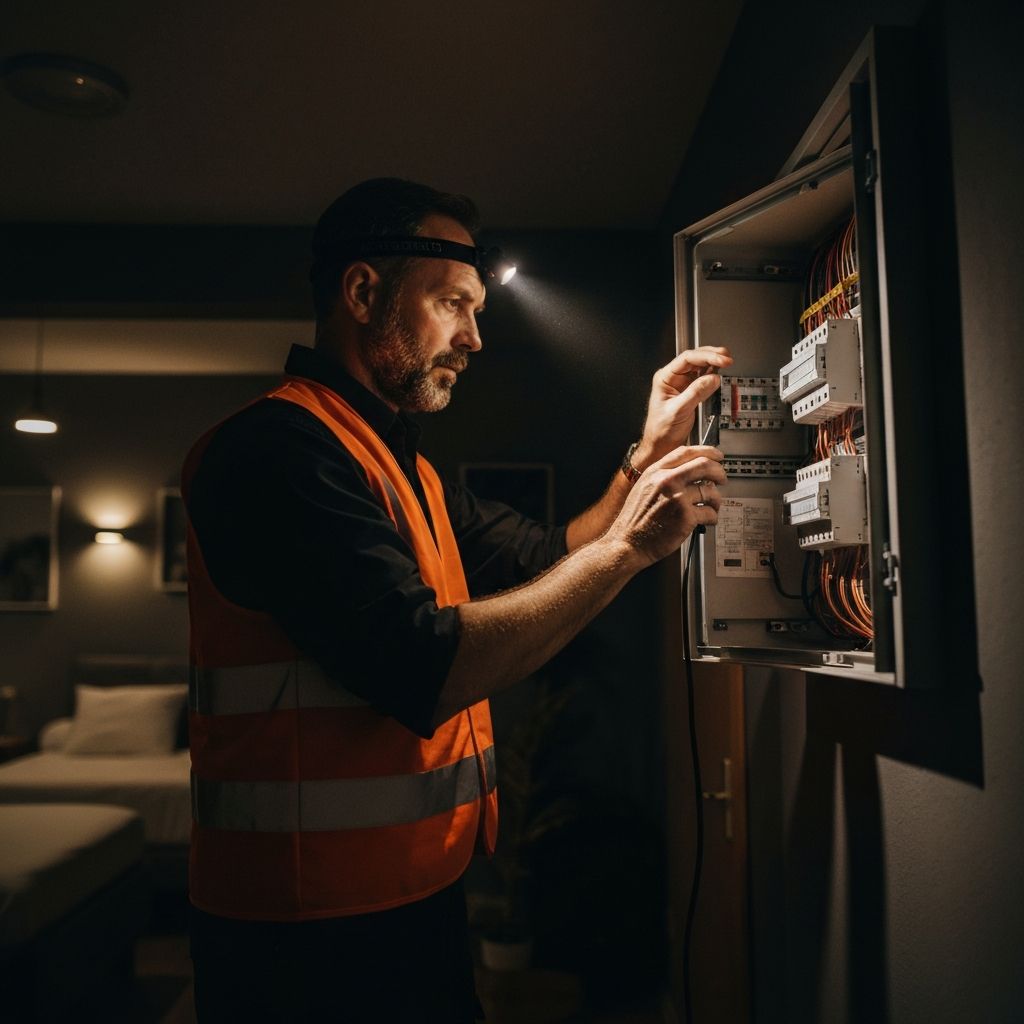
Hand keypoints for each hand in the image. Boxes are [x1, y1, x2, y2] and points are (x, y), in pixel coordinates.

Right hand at [608, 445, 725, 567]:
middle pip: (704, 465)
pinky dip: (712, 517)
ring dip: (716, 500)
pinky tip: (707, 520)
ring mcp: (677, 498)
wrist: (627, 543)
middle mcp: (667, 481)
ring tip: (712, 506)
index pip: (686, 452)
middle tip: (722, 478)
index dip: (707, 451)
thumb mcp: (643, 488)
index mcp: (656, 472)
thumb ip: (662, 476)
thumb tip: (687, 470)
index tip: (716, 456)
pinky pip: (710, 512)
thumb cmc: (634, 520)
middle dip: (719, 471)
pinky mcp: (686, 517)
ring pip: (710, 491)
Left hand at [633, 347, 731, 468]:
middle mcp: (673, 378)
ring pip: (701, 366)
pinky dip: (714, 374)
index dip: (707, 356)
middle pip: (695, 358)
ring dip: (714, 362)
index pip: (687, 359)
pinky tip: (720, 372)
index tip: (722, 359)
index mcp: (665, 378)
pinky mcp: (691, 391)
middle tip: (727, 357)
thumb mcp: (679, 411)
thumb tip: (713, 378)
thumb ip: (695, 393)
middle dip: (712, 355)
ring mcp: (682, 384)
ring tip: (727, 361)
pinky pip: (704, 378)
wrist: (662, 445)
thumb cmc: (661, 431)